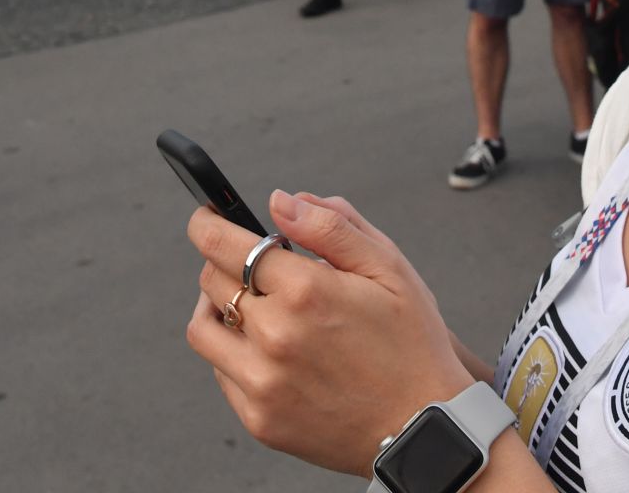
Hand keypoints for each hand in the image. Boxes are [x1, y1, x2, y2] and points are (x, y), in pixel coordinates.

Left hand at [185, 191, 474, 476]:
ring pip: (204, 329)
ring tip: (252, 305)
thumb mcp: (388, 268)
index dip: (207, 224)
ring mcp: (262, 382)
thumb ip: (330, 226)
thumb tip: (280, 201)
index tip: (206, 218)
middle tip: (257, 267)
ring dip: (219, 307)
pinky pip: (221, 372)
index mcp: (305, 291)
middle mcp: (274, 337)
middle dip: (227, 263)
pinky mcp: (259, 418)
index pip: (222, 245)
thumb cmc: (412, 344)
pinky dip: (235, 352)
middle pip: (211, 281)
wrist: (424, 428)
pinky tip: (271, 349)